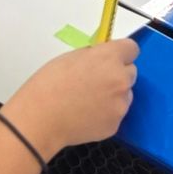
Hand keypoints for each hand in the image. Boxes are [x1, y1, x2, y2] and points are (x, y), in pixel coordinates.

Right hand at [6, 37, 138, 156]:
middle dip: (117, 75)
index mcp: (109, 58)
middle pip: (131, 72)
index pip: (132, 49)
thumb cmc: (48, 84)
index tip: (112, 59)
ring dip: (114, 95)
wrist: (41, 119)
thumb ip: (93, 57)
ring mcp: (121, 104)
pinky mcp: (116, 124)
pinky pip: (116, 114)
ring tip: (88, 102)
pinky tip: (86, 116)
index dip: (121, 54)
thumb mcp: (70, 58)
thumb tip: (103, 60)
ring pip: (125, 95)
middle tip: (96, 82)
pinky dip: (106, 114)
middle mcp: (121, 79)